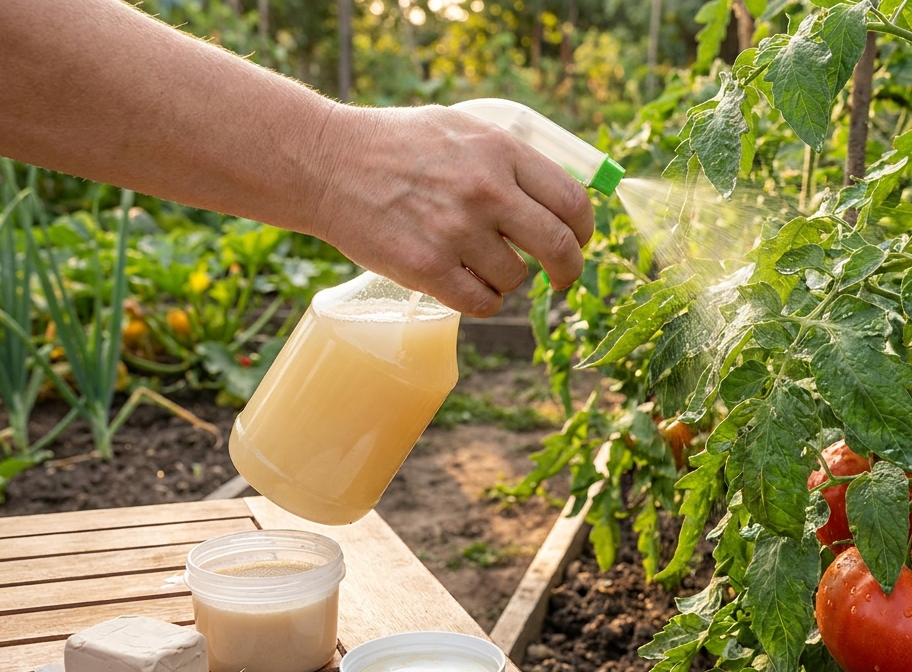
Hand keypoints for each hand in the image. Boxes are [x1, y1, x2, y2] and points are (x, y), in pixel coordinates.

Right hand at [309, 104, 592, 316]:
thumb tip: (560, 197)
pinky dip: (482, 300)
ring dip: (508, 280)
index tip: (579, 241)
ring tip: (480, 264)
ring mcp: (457, 231)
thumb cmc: (396, 145)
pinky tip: (465, 284)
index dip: (585, 230)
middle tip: (563, 279)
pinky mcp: (428, 268)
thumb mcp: (462, 129)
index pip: (572, 201)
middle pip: (560, 247)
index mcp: (501, 152)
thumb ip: (510, 159)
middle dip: (569, 270)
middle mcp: (485, 191)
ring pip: (518, 279)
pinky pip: (482, 303)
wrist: (326, 163)